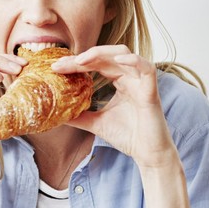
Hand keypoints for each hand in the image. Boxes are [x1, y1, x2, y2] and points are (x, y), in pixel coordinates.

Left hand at [52, 45, 176, 168]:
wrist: (147, 154)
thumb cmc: (128, 136)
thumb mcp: (96, 123)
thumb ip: (79, 116)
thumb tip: (57, 114)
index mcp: (120, 81)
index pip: (96, 64)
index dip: (76, 63)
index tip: (56, 68)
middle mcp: (130, 77)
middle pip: (105, 56)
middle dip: (83, 57)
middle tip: (61, 64)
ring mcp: (141, 81)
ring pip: (123, 54)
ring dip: (102, 53)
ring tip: (82, 60)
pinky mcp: (151, 90)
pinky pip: (147, 68)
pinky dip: (134, 61)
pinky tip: (117, 60)